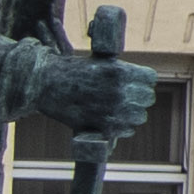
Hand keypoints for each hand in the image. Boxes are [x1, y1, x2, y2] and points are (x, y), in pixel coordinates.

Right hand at [43, 53, 165, 150]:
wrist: (43, 84)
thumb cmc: (70, 72)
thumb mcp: (100, 63)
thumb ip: (122, 73)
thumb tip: (144, 85)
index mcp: (120, 70)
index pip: (150, 78)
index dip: (143, 81)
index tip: (136, 84)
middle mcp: (119, 90)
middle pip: (147, 98)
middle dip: (138, 98)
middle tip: (125, 98)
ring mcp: (112, 109)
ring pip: (139, 116)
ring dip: (131, 115)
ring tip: (117, 110)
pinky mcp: (102, 126)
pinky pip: (126, 130)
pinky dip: (121, 128)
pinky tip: (111, 122)